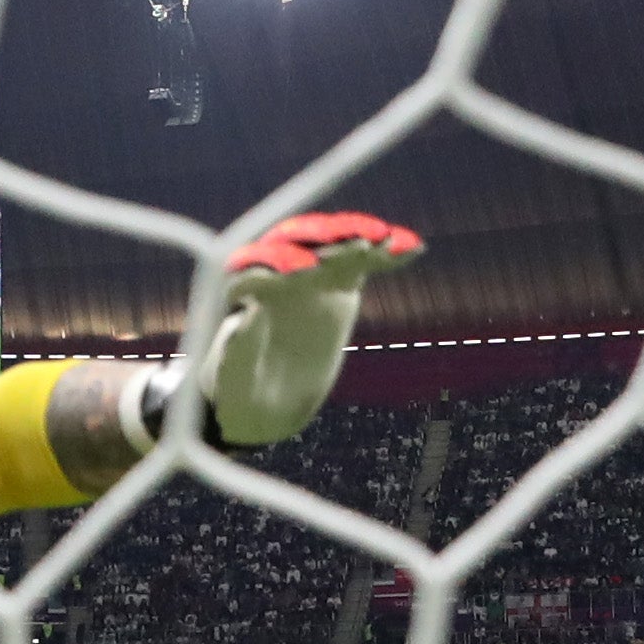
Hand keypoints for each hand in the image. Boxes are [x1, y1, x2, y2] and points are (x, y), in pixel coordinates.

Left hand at [198, 212, 421, 447]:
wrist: (261, 402)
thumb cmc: (236, 391)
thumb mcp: (230, 380)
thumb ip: (236, 353)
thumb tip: (241, 321)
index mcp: (245, 292)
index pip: (260, 267)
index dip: (280, 263)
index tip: (303, 268)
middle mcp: (277, 276)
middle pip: (301, 246)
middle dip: (325, 242)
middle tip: (354, 244)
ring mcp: (309, 278)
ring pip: (335, 250)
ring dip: (357, 241)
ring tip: (385, 241)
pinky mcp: (336, 287)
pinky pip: (362, 265)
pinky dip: (385, 257)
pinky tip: (413, 249)